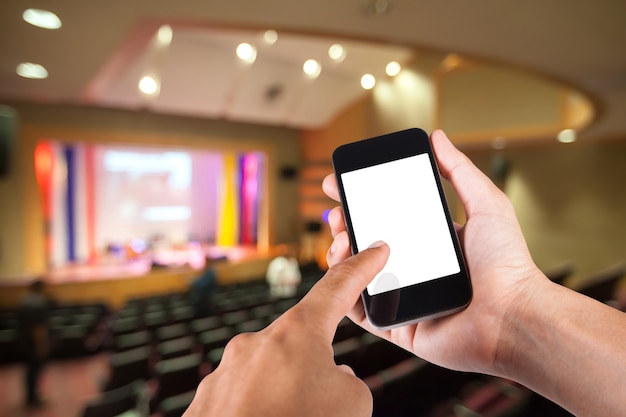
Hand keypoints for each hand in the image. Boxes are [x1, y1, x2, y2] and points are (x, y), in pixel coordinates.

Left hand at [183, 242, 390, 416]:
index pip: (336, 289)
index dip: (361, 268)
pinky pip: (244, 403)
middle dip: (316, 374)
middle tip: (321, 406)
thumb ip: (346, 379)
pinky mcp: (205, 404)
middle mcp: (256, 344)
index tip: (376, 249)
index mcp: (295, 333)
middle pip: (301, 348)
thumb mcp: (354, 404)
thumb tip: (326, 377)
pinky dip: (260, 415)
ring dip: (287, 401)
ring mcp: (226, 372)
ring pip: (272, 380)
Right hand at [322, 129, 546, 375]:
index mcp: (431, 242)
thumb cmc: (508, 264)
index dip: (362, 201)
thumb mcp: (486, 205)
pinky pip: (363, 311)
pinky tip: (343, 272)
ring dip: (342, 255)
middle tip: (336, 214)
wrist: (513, 316)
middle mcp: (415, 267)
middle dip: (346, 225)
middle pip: (368, 243)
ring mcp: (404, 296)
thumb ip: (460, 171)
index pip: (388, 217)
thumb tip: (437, 138)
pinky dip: (346, 293)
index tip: (341, 186)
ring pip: (359, 275)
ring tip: (341, 240)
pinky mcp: (398, 325)